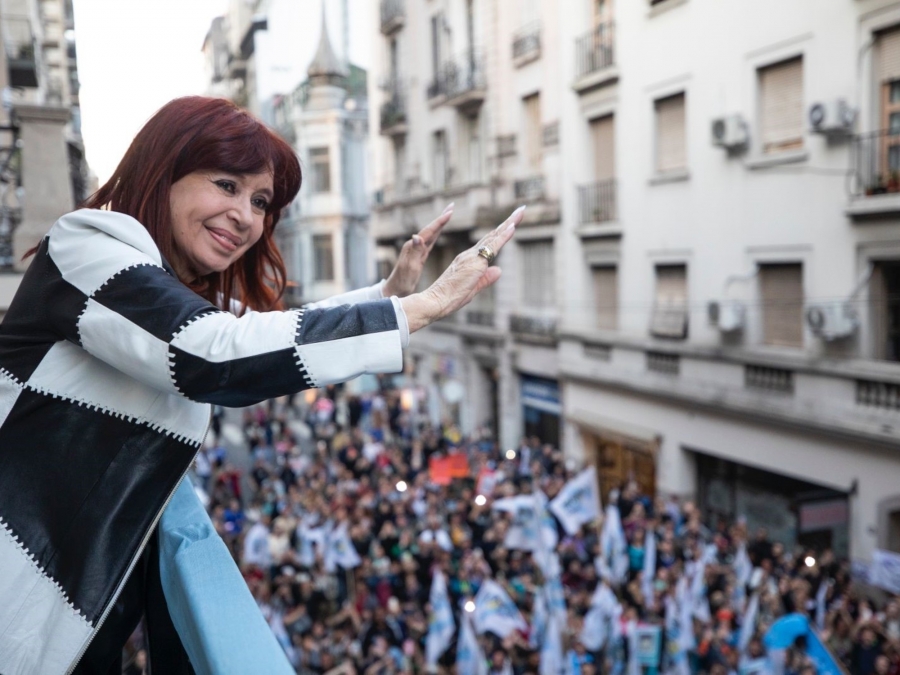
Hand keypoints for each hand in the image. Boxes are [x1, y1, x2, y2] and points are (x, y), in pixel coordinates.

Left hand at [382, 203, 453, 297]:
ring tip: (448, 214)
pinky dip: (436, 234)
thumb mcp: (409, 268)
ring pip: (431, 233)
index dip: (440, 221)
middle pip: (431, 228)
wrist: (395, 289)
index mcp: (413, 246)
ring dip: (440, 224)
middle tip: (452, 206)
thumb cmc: (402, 281)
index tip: (451, 211)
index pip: (429, 231)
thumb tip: (417, 236)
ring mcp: (416, 250)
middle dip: (441, 217)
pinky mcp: (419, 255)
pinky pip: (430, 241)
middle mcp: (414, 245)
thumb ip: (414, 252)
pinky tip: (439, 232)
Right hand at [400, 205, 524, 332]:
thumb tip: (498, 270)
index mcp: (468, 259)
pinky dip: (504, 236)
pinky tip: (513, 226)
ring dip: (509, 223)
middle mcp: (469, 254)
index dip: (501, 233)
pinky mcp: (475, 262)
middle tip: (520, 210)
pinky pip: (492, 246)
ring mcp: (472, 256)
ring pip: (494, 236)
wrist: (436, 301)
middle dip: (508, 222)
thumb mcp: (473, 288)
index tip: (513, 223)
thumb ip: (486, 279)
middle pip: (493, 235)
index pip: (488, 243)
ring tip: (521, 211)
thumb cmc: (449, 298)